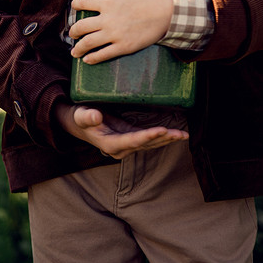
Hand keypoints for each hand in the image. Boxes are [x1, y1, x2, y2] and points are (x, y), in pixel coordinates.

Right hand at [55, 103, 187, 158]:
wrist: (79, 124)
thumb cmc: (80, 118)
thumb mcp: (80, 115)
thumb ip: (87, 116)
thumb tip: (96, 116)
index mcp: (109, 143)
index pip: (131, 141)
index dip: (146, 137)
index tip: (161, 130)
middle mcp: (121, 148)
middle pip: (145, 144)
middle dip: (163, 139)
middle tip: (179, 134)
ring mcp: (127, 144)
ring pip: (150, 143)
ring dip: (167, 139)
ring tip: (183, 135)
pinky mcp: (131, 137)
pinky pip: (149, 139)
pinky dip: (163, 136)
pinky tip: (176, 134)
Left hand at [69, 0, 173, 63]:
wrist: (171, 10)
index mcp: (108, 0)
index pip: (83, 2)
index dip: (76, 4)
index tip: (74, 6)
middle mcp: (107, 18)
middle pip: (81, 26)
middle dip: (73, 31)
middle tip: (71, 33)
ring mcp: (115, 34)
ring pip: (89, 43)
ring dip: (79, 48)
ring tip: (75, 51)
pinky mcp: (124, 46)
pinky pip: (104, 54)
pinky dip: (93, 58)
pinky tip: (88, 59)